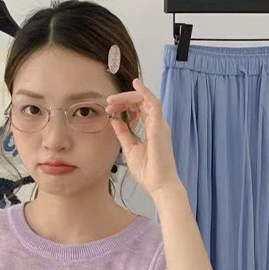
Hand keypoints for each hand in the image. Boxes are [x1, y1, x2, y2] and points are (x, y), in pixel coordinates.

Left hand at [105, 77, 181, 196]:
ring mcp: (160, 124)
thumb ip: (123, 134)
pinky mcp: (159, 127)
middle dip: (123, 100)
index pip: (138, 109)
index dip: (123, 106)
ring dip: (128, 97)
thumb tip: (115, 120)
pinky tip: (136, 84)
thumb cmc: (148, 171)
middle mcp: (157, 124)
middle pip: (140, 102)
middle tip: (108, 103)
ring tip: (112, 100)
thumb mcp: (130, 148)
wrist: (159, 185)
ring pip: (145, 100)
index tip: (109, 109)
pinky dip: (145, 92)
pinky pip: (153, 104)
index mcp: (151, 129)